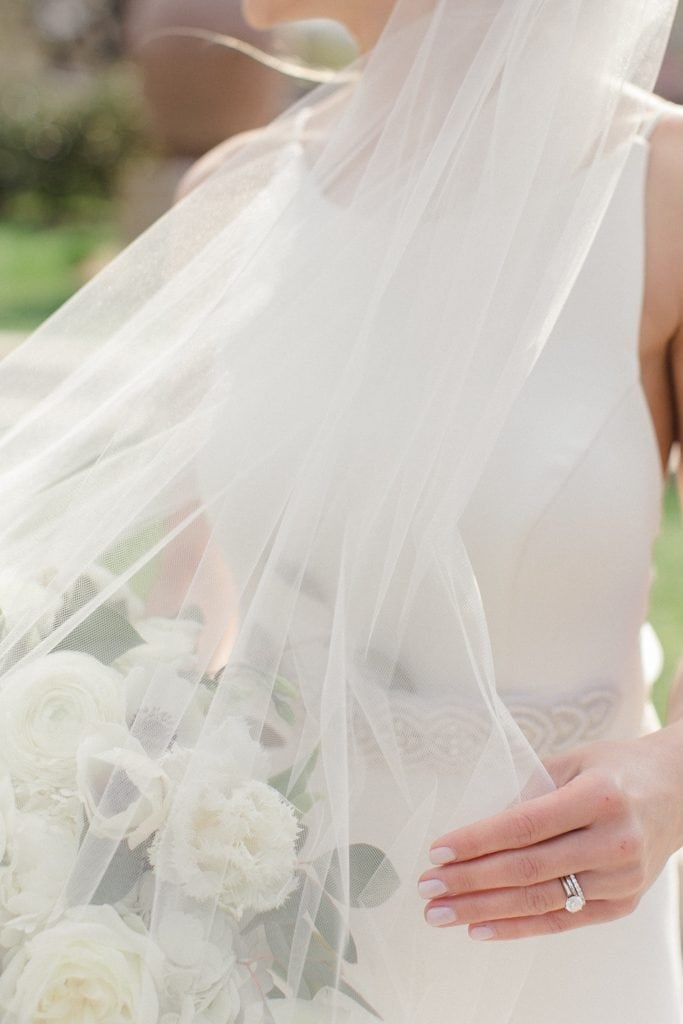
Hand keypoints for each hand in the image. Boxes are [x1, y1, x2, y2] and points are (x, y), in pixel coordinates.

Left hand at [417, 725, 682, 939]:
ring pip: (540, 901)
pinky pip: (562, 922)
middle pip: (527, 869)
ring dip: (483, 910)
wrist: (679, 792)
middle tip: (427, 886)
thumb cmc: (615, 770)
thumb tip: (476, 832)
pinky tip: (480, 929)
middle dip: (469, 881)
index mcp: (599, 797)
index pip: (524, 825)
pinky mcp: (623, 904)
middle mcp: (614, 841)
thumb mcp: (572, 764)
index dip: (477, 840)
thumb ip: (529, 793)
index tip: (437, 850)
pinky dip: (517, 928)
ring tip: (441, 912)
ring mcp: (621, 878)